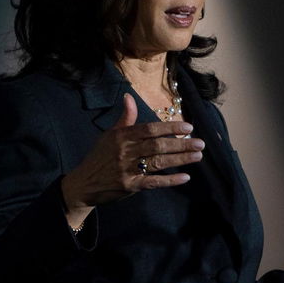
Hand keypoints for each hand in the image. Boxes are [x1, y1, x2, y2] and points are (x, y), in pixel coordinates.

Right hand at [60, 93, 203, 221]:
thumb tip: (129, 96)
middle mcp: (124, 151)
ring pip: (158, 162)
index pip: (150, 129)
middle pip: (158, 146)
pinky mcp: (129, 186)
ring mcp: (127, 169)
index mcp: (121, 136)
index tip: (188, 127)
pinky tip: (185, 177)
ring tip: (198, 156)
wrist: (83, 184)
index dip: (170, 127)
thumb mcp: (109, 135)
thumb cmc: (99, 157)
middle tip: (200, 143)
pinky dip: (169, 180)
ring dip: (180, 159)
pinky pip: (153, 182)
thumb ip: (125, 118)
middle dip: (181, 144)